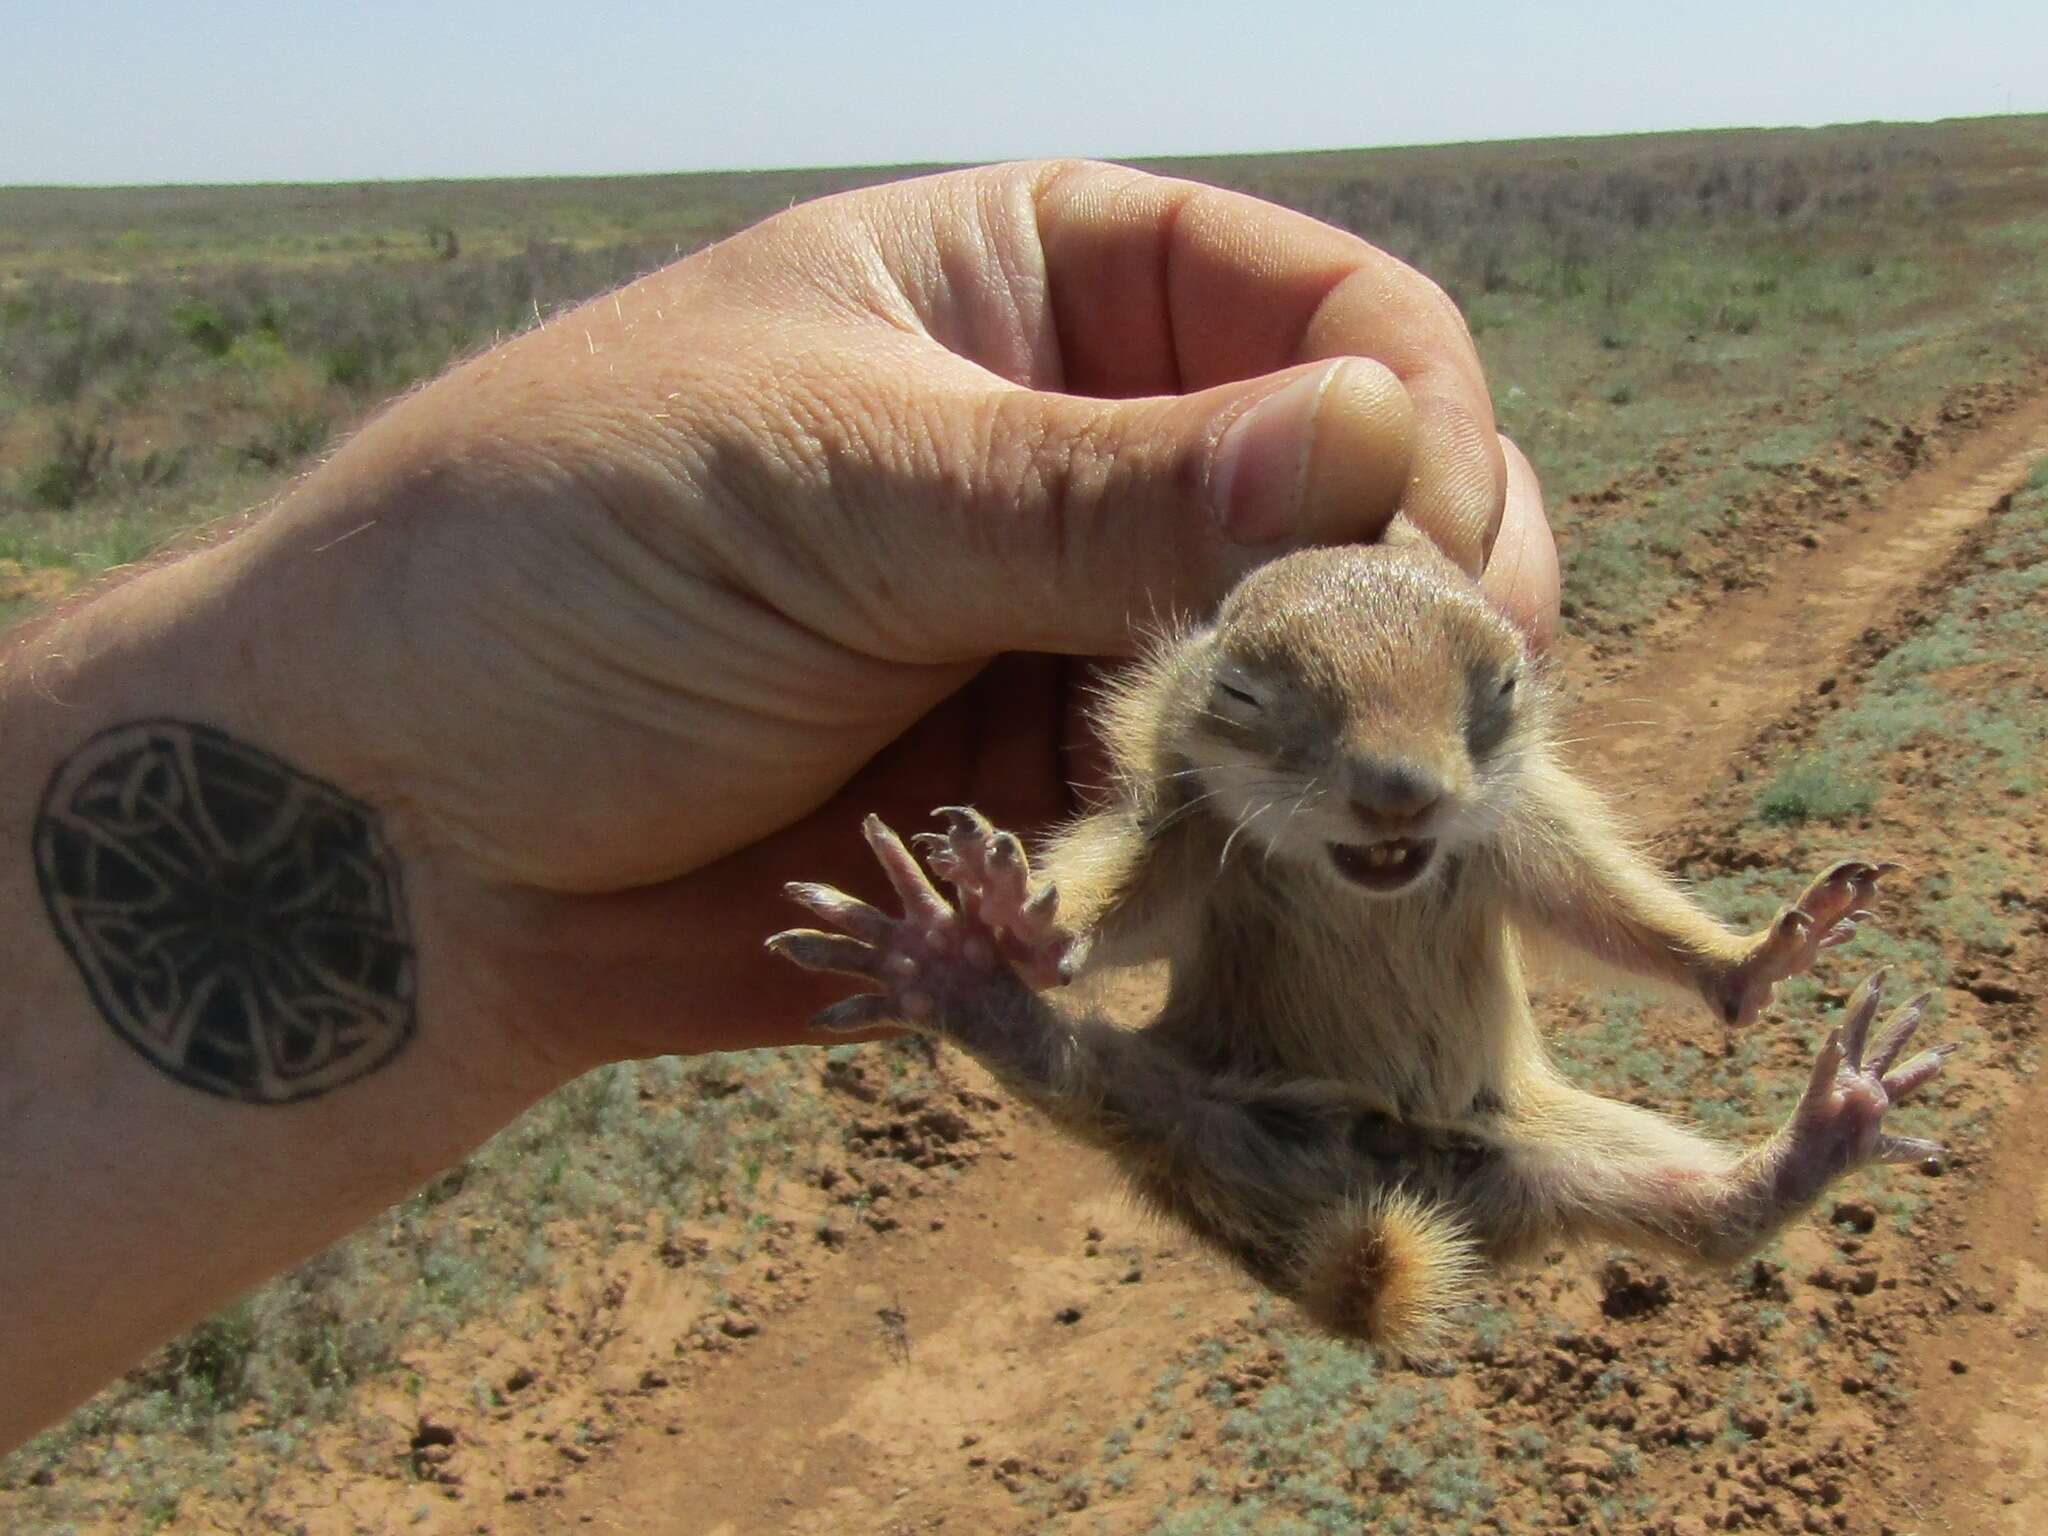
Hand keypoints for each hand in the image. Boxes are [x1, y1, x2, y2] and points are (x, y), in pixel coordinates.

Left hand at [241, 160, 1556, 1068]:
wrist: (392, 830)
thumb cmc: (551, 571)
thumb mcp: (824, 487)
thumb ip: (1099, 493)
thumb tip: (1378, 446)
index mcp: (1033, 291)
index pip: (1320, 307)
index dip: (1408, 413)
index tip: (1431, 542)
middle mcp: (1087, 458)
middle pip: (1356, 496)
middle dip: (1410, 593)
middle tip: (1427, 705)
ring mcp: (1077, 640)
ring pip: (1308, 673)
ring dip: (1351, 744)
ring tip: (1353, 816)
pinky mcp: (1054, 806)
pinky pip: (1220, 824)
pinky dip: (1262, 858)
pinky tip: (1271, 891)